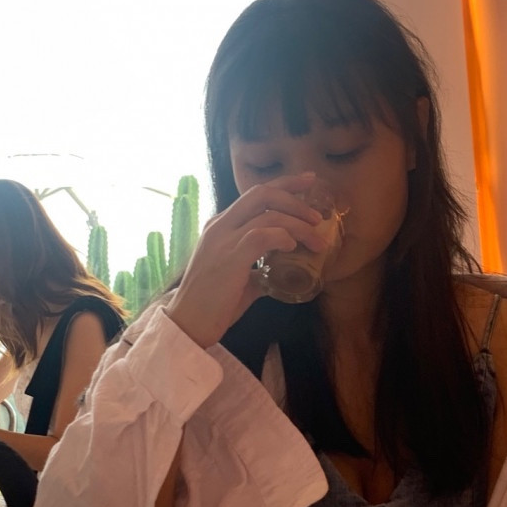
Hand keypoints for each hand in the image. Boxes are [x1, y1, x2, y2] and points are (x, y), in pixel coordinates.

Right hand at [166, 172, 326, 347]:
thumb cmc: (213, 305)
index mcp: (221, 226)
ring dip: (298, 225)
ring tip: (317, 240)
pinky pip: (261, 236)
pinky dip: (281, 237)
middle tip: (318, 213)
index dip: (284, 185)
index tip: (308, 181)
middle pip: (261, 193)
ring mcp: (223, 240)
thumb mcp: (240, 279)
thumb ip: (260, 271)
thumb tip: (284, 271)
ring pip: (267, 214)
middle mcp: (220, 226)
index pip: (255, 195)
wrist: (187, 325)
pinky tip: (292, 246)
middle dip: (294, 195)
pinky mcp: (229, 258)